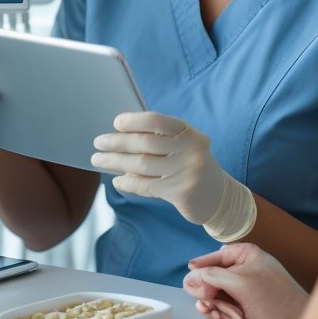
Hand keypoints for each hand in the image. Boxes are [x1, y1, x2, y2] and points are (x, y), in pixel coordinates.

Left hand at [90, 112, 255, 239]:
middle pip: (145, 143)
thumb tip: (118, 135)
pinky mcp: (181, 192)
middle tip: (98, 143)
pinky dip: (127, 183)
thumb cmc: (191, 166)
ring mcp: (188, 171)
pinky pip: (146, 185)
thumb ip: (159, 139)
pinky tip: (117, 181)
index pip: (156, 120)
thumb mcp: (183, 147)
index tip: (116, 124)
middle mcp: (191, 149)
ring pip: (141, 164)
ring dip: (115, 162)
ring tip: (98, 160)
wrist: (220, 198)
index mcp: (189, 133)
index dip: (133, 121)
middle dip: (117, 142)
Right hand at [182, 243, 308, 318]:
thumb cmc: (276, 299)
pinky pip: (219, 307)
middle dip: (210, 294)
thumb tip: (191, 276)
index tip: (193, 282)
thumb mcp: (240, 282)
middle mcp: (240, 270)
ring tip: (227, 316)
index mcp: (243, 255)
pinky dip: (220, 314)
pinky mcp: (239, 306)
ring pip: (211, 295)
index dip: (201, 270)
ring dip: (216, 307)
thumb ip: (212, 276)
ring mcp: (239, 289)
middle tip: (212, 304)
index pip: (212, 258)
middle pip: (208, 279)